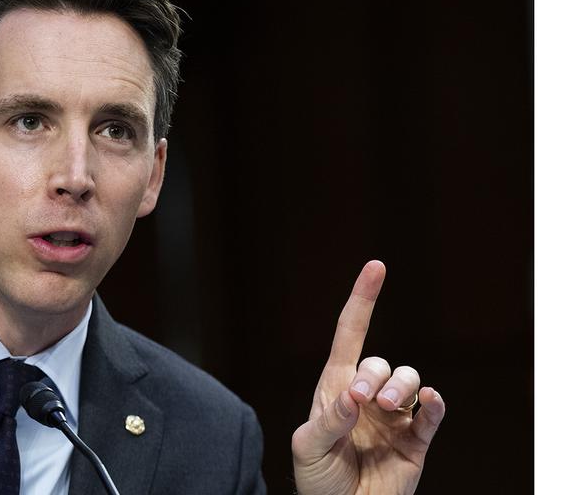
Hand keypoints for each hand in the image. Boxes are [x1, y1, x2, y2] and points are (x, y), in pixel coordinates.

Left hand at [291, 261, 445, 494]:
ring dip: (401, 386)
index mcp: (336, 388)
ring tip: (386, 406)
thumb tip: (351, 398)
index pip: (350, 335)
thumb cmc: (318, 478)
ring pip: (409, 380)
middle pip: (381, 362)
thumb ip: (326, 422)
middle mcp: (368, 395)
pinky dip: (434, 404)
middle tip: (361, 400)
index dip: (362, 301)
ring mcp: (394, 416)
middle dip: (373, 375)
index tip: (376, 268)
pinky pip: (431, 414)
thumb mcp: (307, 448)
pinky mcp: (416, 440)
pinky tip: (428, 401)